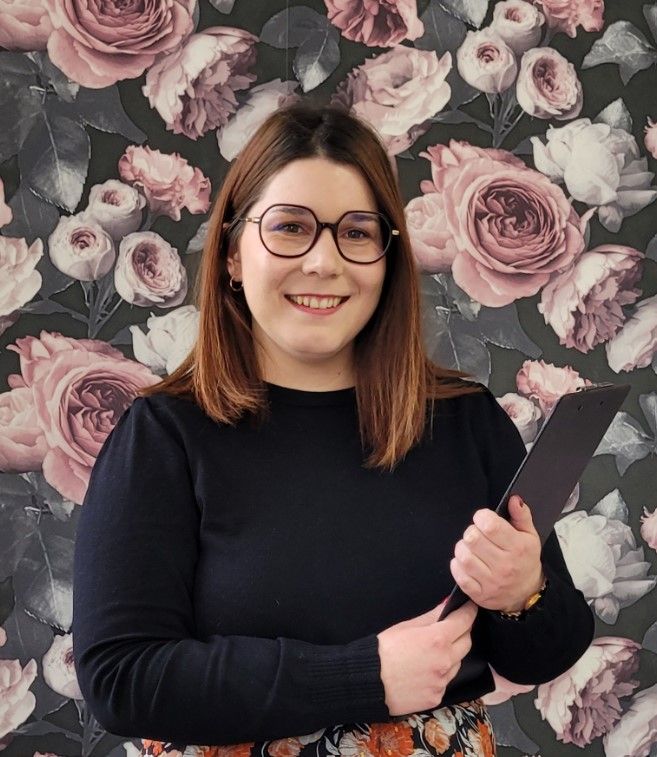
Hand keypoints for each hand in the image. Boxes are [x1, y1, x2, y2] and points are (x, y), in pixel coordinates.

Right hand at [377, 599, 477, 715]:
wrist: (369, 682)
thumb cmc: (383, 650)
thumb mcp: (406, 626)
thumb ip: (431, 616)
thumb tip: (446, 606)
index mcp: (437, 640)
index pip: (464, 621)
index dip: (469, 612)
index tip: (471, 607)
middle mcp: (445, 661)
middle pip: (466, 643)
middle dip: (462, 632)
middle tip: (453, 627)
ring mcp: (442, 682)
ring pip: (457, 663)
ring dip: (452, 654)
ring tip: (432, 651)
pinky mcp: (436, 697)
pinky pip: (446, 681)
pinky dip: (441, 673)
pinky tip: (426, 669)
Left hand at [450, 495, 542, 612]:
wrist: (527, 593)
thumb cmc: (525, 560)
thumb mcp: (530, 535)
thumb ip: (521, 515)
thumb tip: (514, 499)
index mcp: (517, 548)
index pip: (490, 526)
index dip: (481, 517)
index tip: (483, 518)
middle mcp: (505, 565)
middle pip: (473, 539)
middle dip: (472, 531)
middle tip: (477, 534)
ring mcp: (491, 582)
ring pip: (463, 556)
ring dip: (463, 548)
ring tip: (471, 548)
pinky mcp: (480, 594)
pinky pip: (459, 575)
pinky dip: (457, 565)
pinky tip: (466, 562)